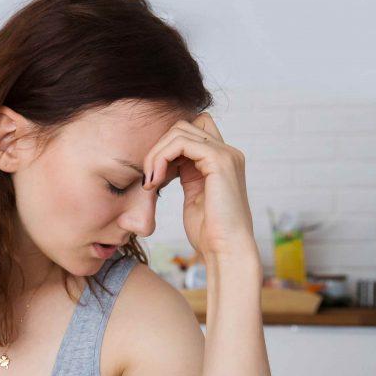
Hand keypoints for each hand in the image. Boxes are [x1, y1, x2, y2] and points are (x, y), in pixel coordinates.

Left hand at [143, 112, 255, 258]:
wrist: (227, 249)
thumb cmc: (209, 233)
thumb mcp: (194, 198)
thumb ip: (186, 176)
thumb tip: (165, 164)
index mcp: (221, 161)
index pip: (189, 133)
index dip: (166, 149)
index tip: (153, 176)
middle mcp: (227, 152)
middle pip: (182, 126)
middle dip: (158, 148)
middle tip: (147, 177)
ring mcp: (225, 154)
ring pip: (179, 131)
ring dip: (156, 153)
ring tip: (150, 181)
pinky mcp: (219, 161)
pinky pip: (181, 143)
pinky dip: (161, 158)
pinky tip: (155, 180)